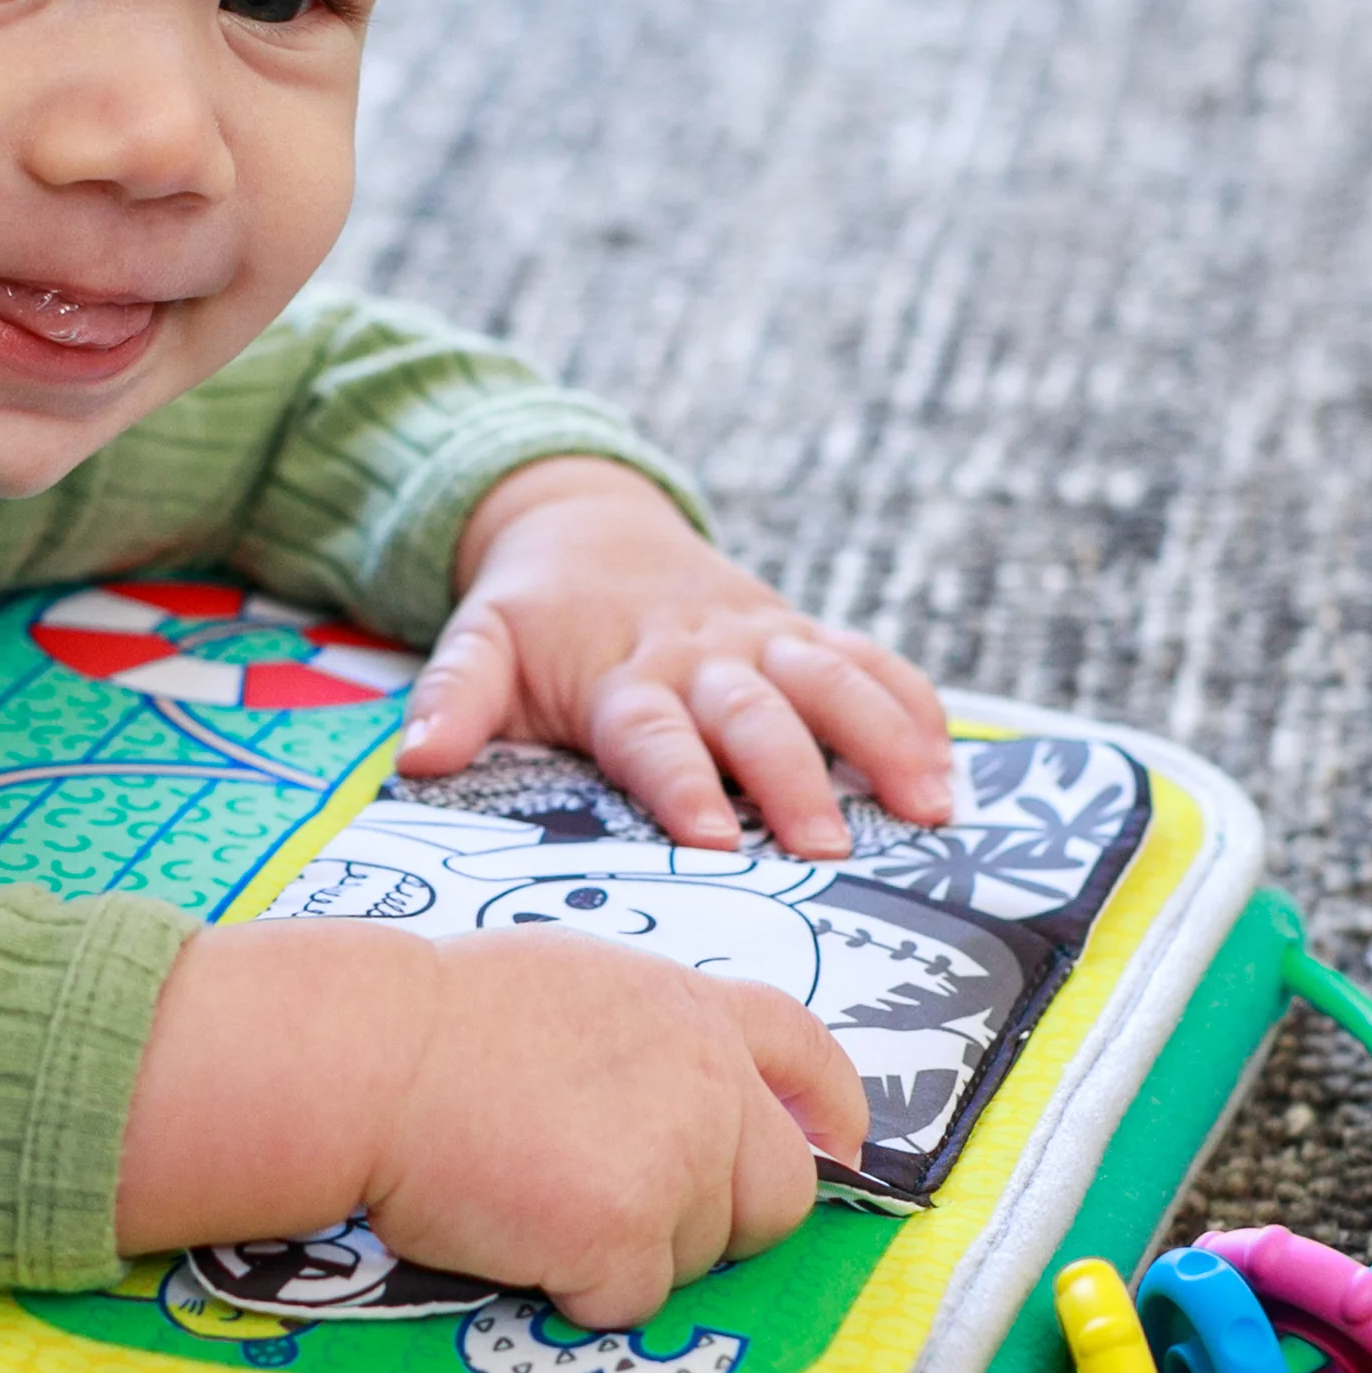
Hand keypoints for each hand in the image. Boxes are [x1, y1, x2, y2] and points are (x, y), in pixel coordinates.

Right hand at [116, 915, 870, 1329]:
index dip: (831, 1113)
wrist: (367, 1056)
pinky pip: (631, 1299)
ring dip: (632, 1252)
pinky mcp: (626, 1232)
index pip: (806, 1054)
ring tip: (535, 1197)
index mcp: (686, 1008)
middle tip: (622, 1211)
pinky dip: (576, 1288)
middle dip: (720, 1221)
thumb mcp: (568, 984)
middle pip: (780, 1191)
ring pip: (701, 1255)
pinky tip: (515, 1233)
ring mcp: (676, 1158)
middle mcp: (705, 1079)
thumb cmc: (431, 1019)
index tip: (835, 1153)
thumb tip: (678, 1096)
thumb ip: (645, 1037)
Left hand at [399, 457, 954, 855]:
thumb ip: (452, 698)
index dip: (682, 783)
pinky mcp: (800, 633)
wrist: (582, 525)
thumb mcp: (477, 645)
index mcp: (621, 676)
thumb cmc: (532, 617)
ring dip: (882, 739)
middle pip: (755, 716)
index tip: (712, 837)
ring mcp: (760, 641)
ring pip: (831, 681)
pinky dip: (914, 705)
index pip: (653, 735)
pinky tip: (953, 763)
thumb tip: (418, 758)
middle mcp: (699, 657)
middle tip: (829, 847)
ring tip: (927, 805)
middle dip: (795, 778)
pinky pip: (870, 662)